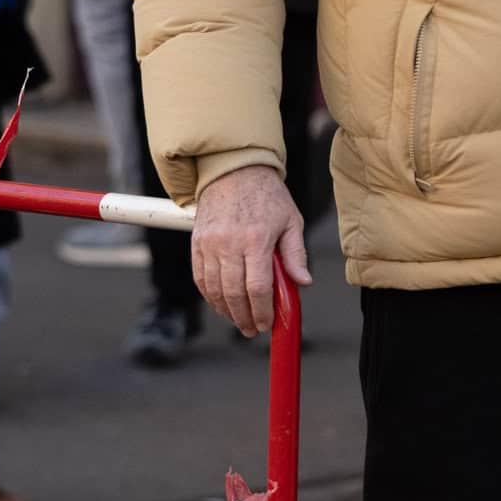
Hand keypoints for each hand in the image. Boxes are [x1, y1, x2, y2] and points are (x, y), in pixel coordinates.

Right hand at [191, 164, 310, 335]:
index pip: (258, 287)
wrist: (233, 171)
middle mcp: (229, 243)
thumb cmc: (266, 195)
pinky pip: (200, 278)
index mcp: (256, 239)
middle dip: (244, 317)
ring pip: (214, 289)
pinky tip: (221, 305)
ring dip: (226, 311)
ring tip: (238, 321)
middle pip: (234, 293)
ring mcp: (210, 244)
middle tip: (252, 329)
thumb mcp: (291, 221)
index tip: (267, 323)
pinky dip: (210, 296)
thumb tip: (303, 283)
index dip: (262, 311)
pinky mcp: (197, 243)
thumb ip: (296, 254)